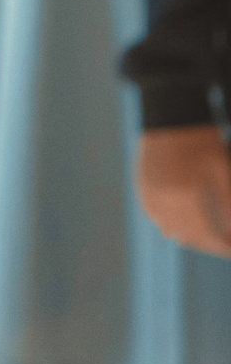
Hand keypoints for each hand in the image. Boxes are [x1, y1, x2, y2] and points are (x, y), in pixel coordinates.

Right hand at [141, 124, 230, 255]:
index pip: (208, 235)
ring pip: (169, 228)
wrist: (171, 117)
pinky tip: (178, 222)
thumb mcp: (224, 171)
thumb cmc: (203, 142)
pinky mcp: (141, 186)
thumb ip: (228, 204)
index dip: (223, 246)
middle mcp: (165, 198)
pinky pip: (154, 215)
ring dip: (187, 235)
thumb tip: (230, 231)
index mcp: (188, 195)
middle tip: (223, 245)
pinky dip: (167, 222)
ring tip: (203, 236)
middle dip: (207, 244)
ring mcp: (150, 193)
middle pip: (188, 235)